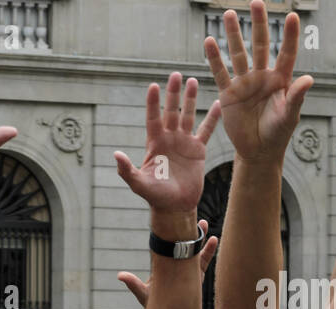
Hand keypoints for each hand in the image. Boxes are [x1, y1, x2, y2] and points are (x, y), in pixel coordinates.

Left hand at [113, 73, 220, 213]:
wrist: (175, 206)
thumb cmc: (155, 196)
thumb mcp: (139, 183)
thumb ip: (127, 170)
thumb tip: (116, 154)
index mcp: (154, 144)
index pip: (152, 118)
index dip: (153, 103)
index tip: (153, 86)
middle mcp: (169, 139)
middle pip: (171, 111)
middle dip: (173, 94)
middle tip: (175, 74)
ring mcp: (184, 142)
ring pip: (188, 115)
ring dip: (190, 99)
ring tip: (193, 80)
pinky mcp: (198, 150)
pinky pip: (207, 130)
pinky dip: (213, 118)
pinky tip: (219, 103)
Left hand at [117, 218, 217, 307]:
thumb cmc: (153, 304)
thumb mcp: (143, 294)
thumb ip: (134, 284)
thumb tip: (120, 275)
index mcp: (163, 265)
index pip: (166, 246)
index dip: (170, 235)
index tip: (174, 222)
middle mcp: (175, 264)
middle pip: (182, 245)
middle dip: (187, 232)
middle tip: (190, 218)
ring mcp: (187, 269)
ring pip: (194, 250)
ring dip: (199, 238)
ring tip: (203, 224)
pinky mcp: (197, 276)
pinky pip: (204, 262)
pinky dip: (209, 252)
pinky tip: (214, 240)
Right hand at [204, 2, 312, 163]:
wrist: (257, 151)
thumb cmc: (278, 133)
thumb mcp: (289, 116)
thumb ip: (296, 97)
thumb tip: (308, 79)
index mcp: (281, 80)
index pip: (287, 53)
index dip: (289, 35)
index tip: (291, 15)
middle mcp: (263, 76)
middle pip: (261, 45)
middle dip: (259, 24)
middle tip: (256, 2)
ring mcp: (245, 83)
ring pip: (238, 54)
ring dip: (234, 34)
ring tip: (228, 14)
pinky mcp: (229, 94)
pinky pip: (221, 73)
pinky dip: (215, 58)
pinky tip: (210, 41)